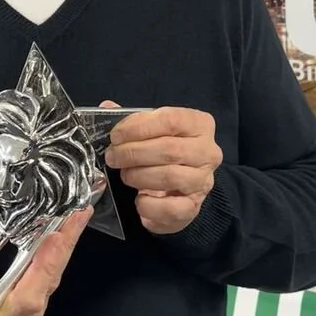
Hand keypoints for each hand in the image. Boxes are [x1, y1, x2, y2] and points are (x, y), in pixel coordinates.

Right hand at [0, 206, 91, 315]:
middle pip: (47, 284)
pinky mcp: (29, 311)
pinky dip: (54, 255)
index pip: (27, 298)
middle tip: (79, 212)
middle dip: (64, 246)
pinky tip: (63, 232)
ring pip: (50, 281)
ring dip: (64, 247)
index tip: (56, 236)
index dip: (44, 266)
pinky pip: (45, 281)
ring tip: (77, 214)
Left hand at [102, 102, 222, 234]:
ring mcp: (203, 181)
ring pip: (170, 177)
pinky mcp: (194, 207)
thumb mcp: (150, 129)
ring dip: (139, 176)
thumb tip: (107, 106)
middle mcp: (208, 152)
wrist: (177, 186)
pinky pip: (171, 208)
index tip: (116, 136)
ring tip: (124, 174)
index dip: (138, 127)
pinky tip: (139, 199)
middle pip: (169, 149)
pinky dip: (149, 205)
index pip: (170, 120)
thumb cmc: (162, 149)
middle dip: (133, 153)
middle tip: (113, 157)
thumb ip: (132, 119)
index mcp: (199, 124)